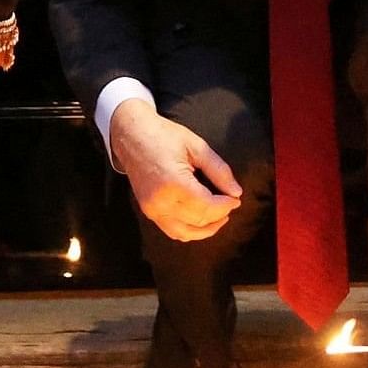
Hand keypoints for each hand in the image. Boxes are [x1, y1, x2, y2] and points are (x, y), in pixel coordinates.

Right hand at [109, 104, 243, 242]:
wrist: (132, 135)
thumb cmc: (164, 136)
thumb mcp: (197, 146)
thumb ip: (219, 170)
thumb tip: (236, 191)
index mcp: (174, 183)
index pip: (206, 206)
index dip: (225, 206)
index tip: (236, 199)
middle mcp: (161, 202)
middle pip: (198, 220)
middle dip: (219, 215)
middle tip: (230, 204)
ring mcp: (152, 209)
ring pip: (185, 233)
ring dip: (206, 229)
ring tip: (220, 216)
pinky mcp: (148, 211)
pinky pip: (172, 231)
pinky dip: (189, 231)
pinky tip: (201, 221)